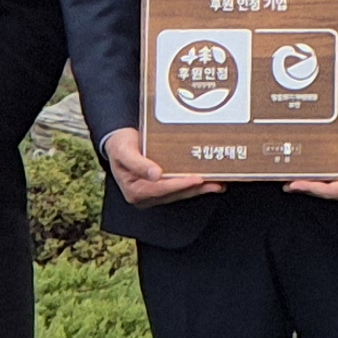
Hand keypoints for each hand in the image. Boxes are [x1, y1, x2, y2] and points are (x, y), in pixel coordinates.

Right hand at [101, 126, 225, 209]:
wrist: (119, 142)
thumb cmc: (120, 145)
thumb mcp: (124, 151)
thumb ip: (138, 163)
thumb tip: (155, 175)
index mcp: (134, 190)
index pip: (160, 189)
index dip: (179, 185)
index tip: (196, 179)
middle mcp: (145, 196)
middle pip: (174, 194)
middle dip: (195, 189)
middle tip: (215, 183)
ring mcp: (154, 193)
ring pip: (180, 193)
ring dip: (199, 189)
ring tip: (218, 184)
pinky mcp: (162, 188)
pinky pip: (180, 188)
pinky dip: (194, 185)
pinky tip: (209, 181)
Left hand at [285, 119, 337, 203]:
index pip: (333, 192)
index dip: (313, 189)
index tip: (295, 184)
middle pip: (332, 194)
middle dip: (310, 190)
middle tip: (290, 185)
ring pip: (334, 190)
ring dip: (316, 186)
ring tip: (298, 183)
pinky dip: (325, 181)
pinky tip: (318, 177)